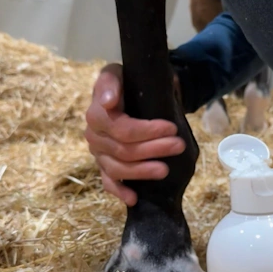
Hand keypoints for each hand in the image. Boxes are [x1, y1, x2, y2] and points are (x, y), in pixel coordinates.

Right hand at [86, 63, 185, 205]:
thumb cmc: (128, 82)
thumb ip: (113, 82)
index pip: (122, 129)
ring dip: (142, 171)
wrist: (128, 91)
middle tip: (178, 145)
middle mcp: (93, 134)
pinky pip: (107, 182)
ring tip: (165, 170)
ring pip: (118, 168)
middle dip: (154, 149)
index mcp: (97, 112)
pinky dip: (119, 191)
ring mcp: (98, 152)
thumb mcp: (121, 73)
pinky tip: (134, 199)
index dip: (147, 131)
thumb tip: (108, 101)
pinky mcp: (103, 165)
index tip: (172, 128)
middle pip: (123, 150)